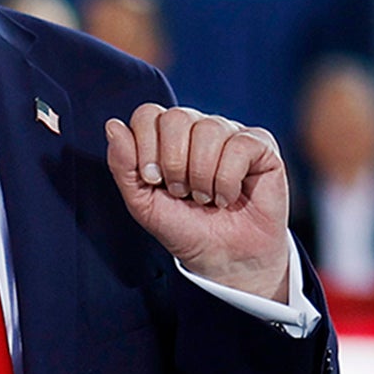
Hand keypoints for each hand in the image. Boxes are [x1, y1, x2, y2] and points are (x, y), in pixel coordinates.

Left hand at [106, 105, 291, 301]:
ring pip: (208, 129)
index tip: (153, 181)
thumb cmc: (186, 229)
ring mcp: (230, 133)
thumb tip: (113, 126)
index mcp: (167, 137)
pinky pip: (239, 145)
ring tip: (205, 198)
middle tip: (181, 192)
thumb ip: (123, 166)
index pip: (148, 114)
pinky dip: (227, 180)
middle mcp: (198, 128)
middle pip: (175, 117)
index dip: (146, 148)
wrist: (223, 259)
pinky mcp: (260, 145)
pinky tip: (228, 197)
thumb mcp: (143, 203)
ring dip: (201, 175)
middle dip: (174, 164)